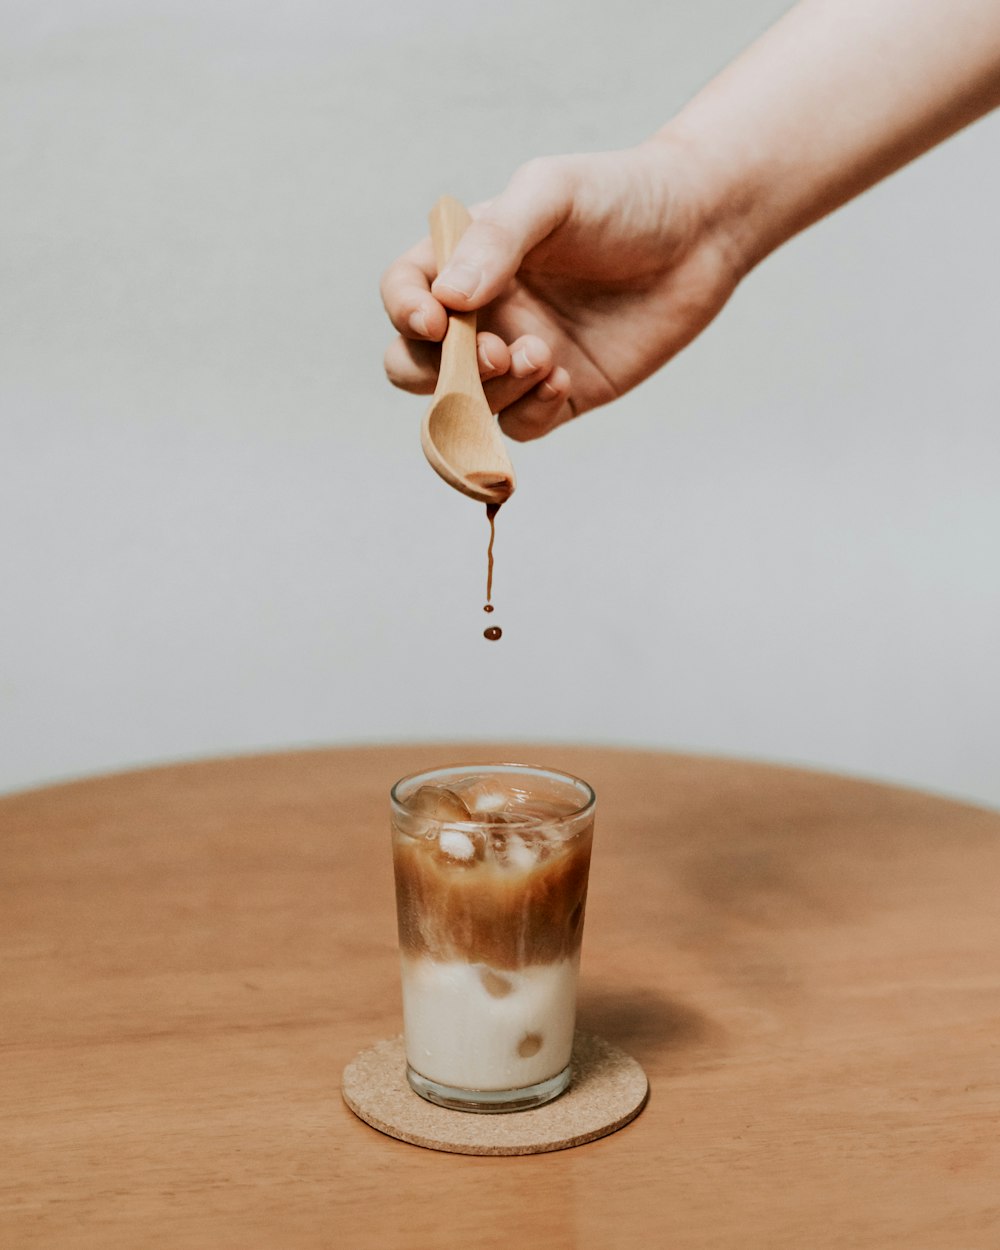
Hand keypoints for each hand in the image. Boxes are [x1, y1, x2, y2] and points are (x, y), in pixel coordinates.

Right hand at [381, 138, 744, 440]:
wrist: (701, 232)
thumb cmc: (622, 197)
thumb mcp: (552, 195)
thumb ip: (496, 239)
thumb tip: (447, 299)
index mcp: (466, 260)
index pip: (404, 293)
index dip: (404, 312)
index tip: (436, 321)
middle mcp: (484, 313)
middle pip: (414, 364)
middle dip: (437, 372)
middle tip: (492, 354)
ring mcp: (518, 357)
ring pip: (466, 404)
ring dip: (494, 391)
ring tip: (545, 356)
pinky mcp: (560, 394)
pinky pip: (519, 426)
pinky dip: (530, 411)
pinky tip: (563, 378)